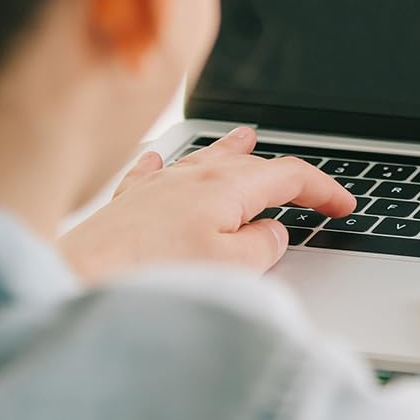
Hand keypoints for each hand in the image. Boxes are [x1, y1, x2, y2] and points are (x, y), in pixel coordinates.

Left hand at [59, 126, 356, 283]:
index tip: (343, 206)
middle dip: (284, 172)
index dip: (324, 189)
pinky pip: (153, 172)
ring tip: (247, 139)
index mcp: (228, 187)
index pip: (290, 176)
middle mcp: (194, 177)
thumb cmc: (151, 276)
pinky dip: (167, 167)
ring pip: (204, 158)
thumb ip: (263, 245)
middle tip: (309, 189)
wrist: (76, 281)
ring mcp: (158, 187)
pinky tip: (159, 162)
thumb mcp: (232, 268)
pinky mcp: (126, 206)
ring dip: (231, 152)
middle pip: (250, 163)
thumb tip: (272, 233)